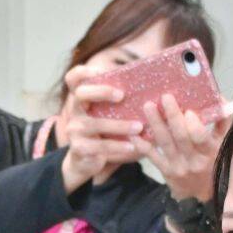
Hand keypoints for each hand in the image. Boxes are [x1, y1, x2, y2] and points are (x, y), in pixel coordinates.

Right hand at [59, 65, 150, 191]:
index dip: (84, 72)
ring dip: (118, 125)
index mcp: (83, 98)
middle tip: (122, 95)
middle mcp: (75, 111)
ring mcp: (75, 130)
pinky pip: (99, 146)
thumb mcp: (110, 115)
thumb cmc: (105, 132)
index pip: (74, 78)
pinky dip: (118, 146)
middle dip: (101, 92)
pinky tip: (132, 146)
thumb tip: (158, 90)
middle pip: (81, 94)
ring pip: (94, 124)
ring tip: (138, 127)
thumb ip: (122, 102)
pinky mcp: (79, 148)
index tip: (101, 71)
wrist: (87, 161)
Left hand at [142, 92, 227, 203]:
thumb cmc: (215, 161)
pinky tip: (134, 132)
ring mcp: (177, 166)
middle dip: (172, 116)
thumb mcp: (224, 144)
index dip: (194, 126)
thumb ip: (222, 121)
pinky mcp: (165, 171)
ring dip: (155, 123)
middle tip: (164, 97)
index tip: (188, 111)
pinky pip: (152, 156)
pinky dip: (141, 144)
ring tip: (147, 106)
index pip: (201, 138)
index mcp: (210, 152)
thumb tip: (219, 98)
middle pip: (180, 137)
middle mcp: (193, 160)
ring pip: (165, 143)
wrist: (202, 192)